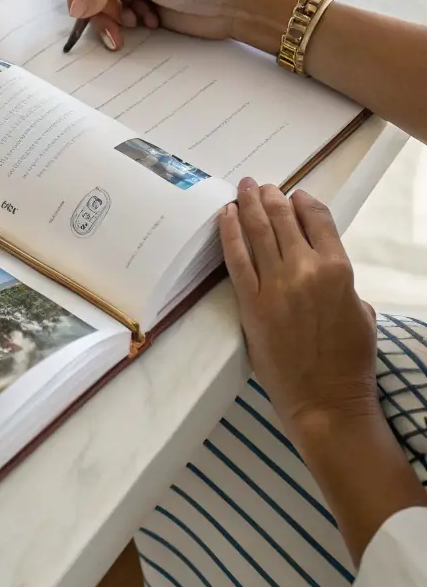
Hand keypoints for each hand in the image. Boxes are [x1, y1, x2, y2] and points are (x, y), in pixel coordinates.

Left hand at [221, 180, 425, 562]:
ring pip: (258, 230)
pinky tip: (225, 215)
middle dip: (271, 196)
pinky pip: (236, 257)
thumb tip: (321, 262)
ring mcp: (275, 284)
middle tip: (261, 186)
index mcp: (338, 269)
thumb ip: (340, 280)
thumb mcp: (360, 311)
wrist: (326, 400)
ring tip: (243, 188)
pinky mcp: (250, 301)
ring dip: (248, 203)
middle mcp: (305, 268)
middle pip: (283, 217)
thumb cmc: (350, 360)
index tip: (294, 196)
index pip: (317, 218)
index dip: (303, 202)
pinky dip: (229, 231)